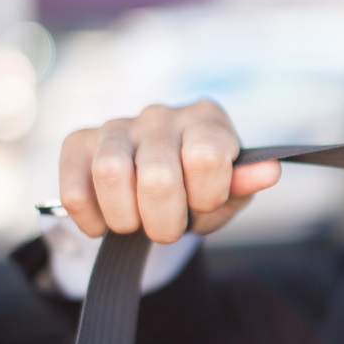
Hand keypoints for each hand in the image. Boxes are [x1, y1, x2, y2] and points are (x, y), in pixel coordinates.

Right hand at [59, 100, 280, 242]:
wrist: (156, 191)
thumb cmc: (199, 191)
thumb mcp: (227, 194)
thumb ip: (244, 185)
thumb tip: (269, 172)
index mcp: (206, 119)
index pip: (205, 158)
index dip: (205, 196)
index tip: (204, 204)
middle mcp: (161, 114)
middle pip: (157, 176)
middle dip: (164, 221)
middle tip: (167, 228)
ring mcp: (117, 124)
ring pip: (110, 174)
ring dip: (125, 220)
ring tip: (136, 225)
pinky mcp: (78, 142)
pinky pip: (74, 188)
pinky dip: (90, 220)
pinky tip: (105, 223)